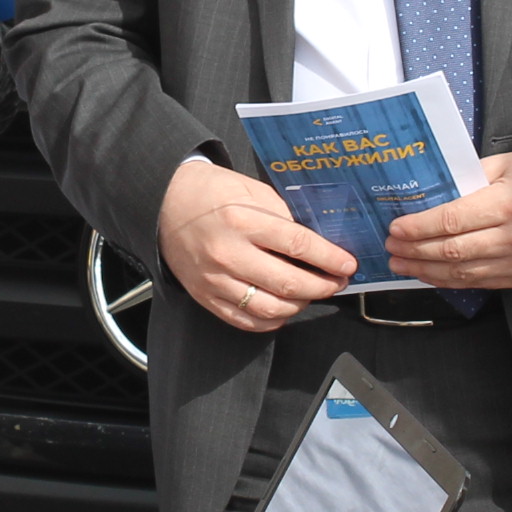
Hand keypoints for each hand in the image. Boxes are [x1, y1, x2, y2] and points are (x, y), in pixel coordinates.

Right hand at [159, 156, 354, 331]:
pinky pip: (245, 321)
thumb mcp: (251, 190)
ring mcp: (215, 280)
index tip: (348, 264)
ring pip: (270, 309)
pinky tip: (284, 309)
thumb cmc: (210, 193)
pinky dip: (272, 321)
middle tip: (338, 282)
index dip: (330, 258)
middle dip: (323, 286)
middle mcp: (228, 253)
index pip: (298, 246)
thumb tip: (317, 243)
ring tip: (311, 294)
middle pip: (289, 283)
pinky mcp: (205, 297)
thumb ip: (282, 216)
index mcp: (242, 220)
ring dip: (300, 305)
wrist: (163, 203)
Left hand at [385, 151, 511, 289]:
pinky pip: (476, 282)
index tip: (396, 227)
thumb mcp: (505, 165)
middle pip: (452, 249)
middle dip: (415, 250)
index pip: (452, 219)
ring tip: (401, 263)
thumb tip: (426, 191)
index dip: (419, 227)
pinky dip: (448, 279)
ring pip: (461, 271)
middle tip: (392, 247)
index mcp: (508, 203)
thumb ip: (466, 177)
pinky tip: (428, 273)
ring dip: (425, 270)